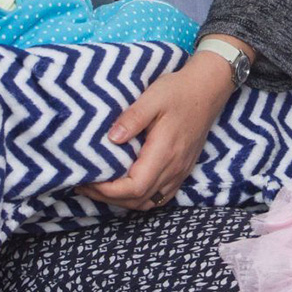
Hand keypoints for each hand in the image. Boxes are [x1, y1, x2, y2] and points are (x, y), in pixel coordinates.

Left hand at [76, 39, 239, 209]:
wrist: (208, 89)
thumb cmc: (179, 90)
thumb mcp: (153, 97)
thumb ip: (132, 118)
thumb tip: (111, 138)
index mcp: (165, 151)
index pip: (135, 186)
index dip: (109, 191)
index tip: (88, 180)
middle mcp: (174, 168)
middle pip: (139, 200)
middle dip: (108, 198)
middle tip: (84, 185)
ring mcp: (180, 172)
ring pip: (148, 202)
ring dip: (122, 201)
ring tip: (99, 188)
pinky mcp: (182, 170)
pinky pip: (159, 196)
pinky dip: (138, 198)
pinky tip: (124, 187)